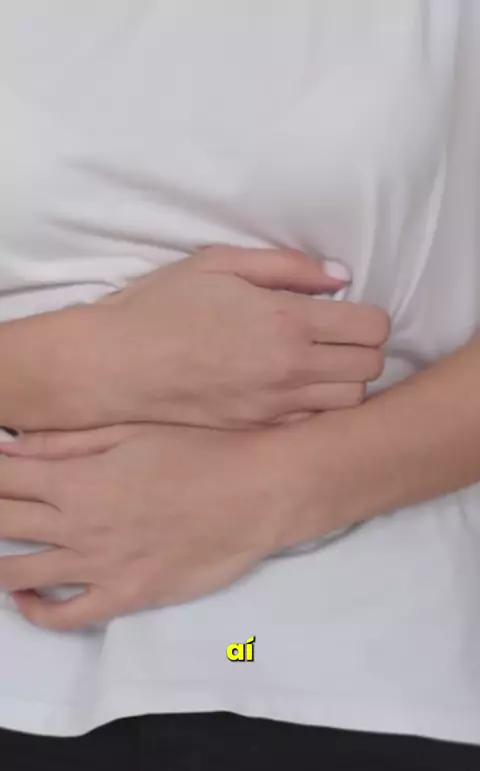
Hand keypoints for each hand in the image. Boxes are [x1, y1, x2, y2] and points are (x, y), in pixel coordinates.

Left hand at [0, 423, 306, 629]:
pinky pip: (66, 617)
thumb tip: (12, 448)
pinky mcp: (127, 596)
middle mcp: (78, 525)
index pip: (2, 480)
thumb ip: (66, 443)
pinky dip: (35, 611)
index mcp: (77, 479)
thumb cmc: (200, 452)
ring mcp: (100, 566)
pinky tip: (25, 598)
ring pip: (18, 573)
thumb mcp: (131, 432)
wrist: (256, 493)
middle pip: (2, 522)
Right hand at [81, 245, 388, 428]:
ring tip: (318, 365)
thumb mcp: (220, 263)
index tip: (347, 312)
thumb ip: (287, 266)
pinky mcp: (258, 428)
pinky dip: (316, 406)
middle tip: (336, 337)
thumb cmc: (163, 307)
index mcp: (287, 321)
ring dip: (346, 381)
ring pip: (350, 402)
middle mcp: (291, 368)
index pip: (373, 328)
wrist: (118, 365)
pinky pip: (313, 423)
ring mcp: (276, 405)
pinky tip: (292, 389)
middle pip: (371, 367)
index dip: (369, 317)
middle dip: (364, 349)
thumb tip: (340, 276)